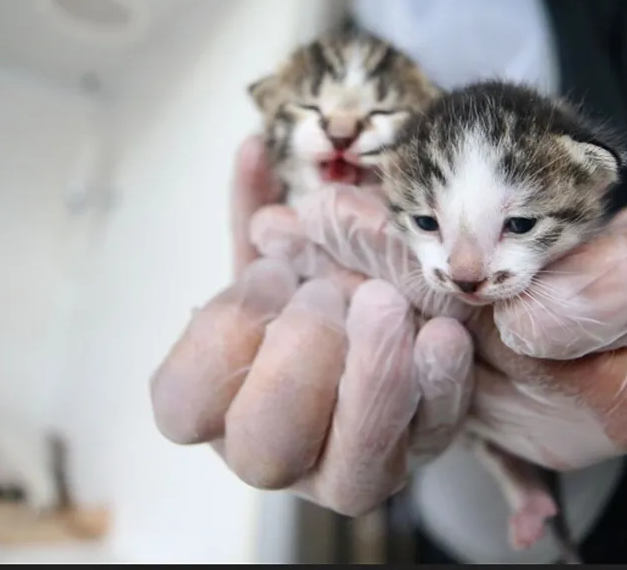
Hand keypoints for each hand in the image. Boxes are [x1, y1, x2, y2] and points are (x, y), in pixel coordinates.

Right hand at [149, 136, 474, 514]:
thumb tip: (255, 153)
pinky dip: (439, 381)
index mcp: (219, 405)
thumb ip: (258, 217)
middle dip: (296, 363)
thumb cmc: (311, 293)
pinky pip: (430, 434)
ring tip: (385, 304)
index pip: (182, 407)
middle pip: (262, 449)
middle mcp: (278, 449)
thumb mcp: (276, 258)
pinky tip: (443, 332)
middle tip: (326, 297)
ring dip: (371, 380)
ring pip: (352, 473)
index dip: (222, 338)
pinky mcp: (419, 451)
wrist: (384, 321)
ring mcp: (351, 466)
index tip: (268, 275)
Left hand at [249, 185, 626, 469]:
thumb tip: (528, 316)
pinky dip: (355, 289)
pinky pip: (398, 342)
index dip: (409, 272)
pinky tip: (303, 243)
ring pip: (401, 347)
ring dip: (339, 284)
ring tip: (284, 229)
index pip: (483, 340)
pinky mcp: (475, 385)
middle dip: (355, 277)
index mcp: (598, 401)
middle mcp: (534, 417)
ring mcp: (501, 406)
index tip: (342, 220)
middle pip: (427, 346)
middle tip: (296, 220)